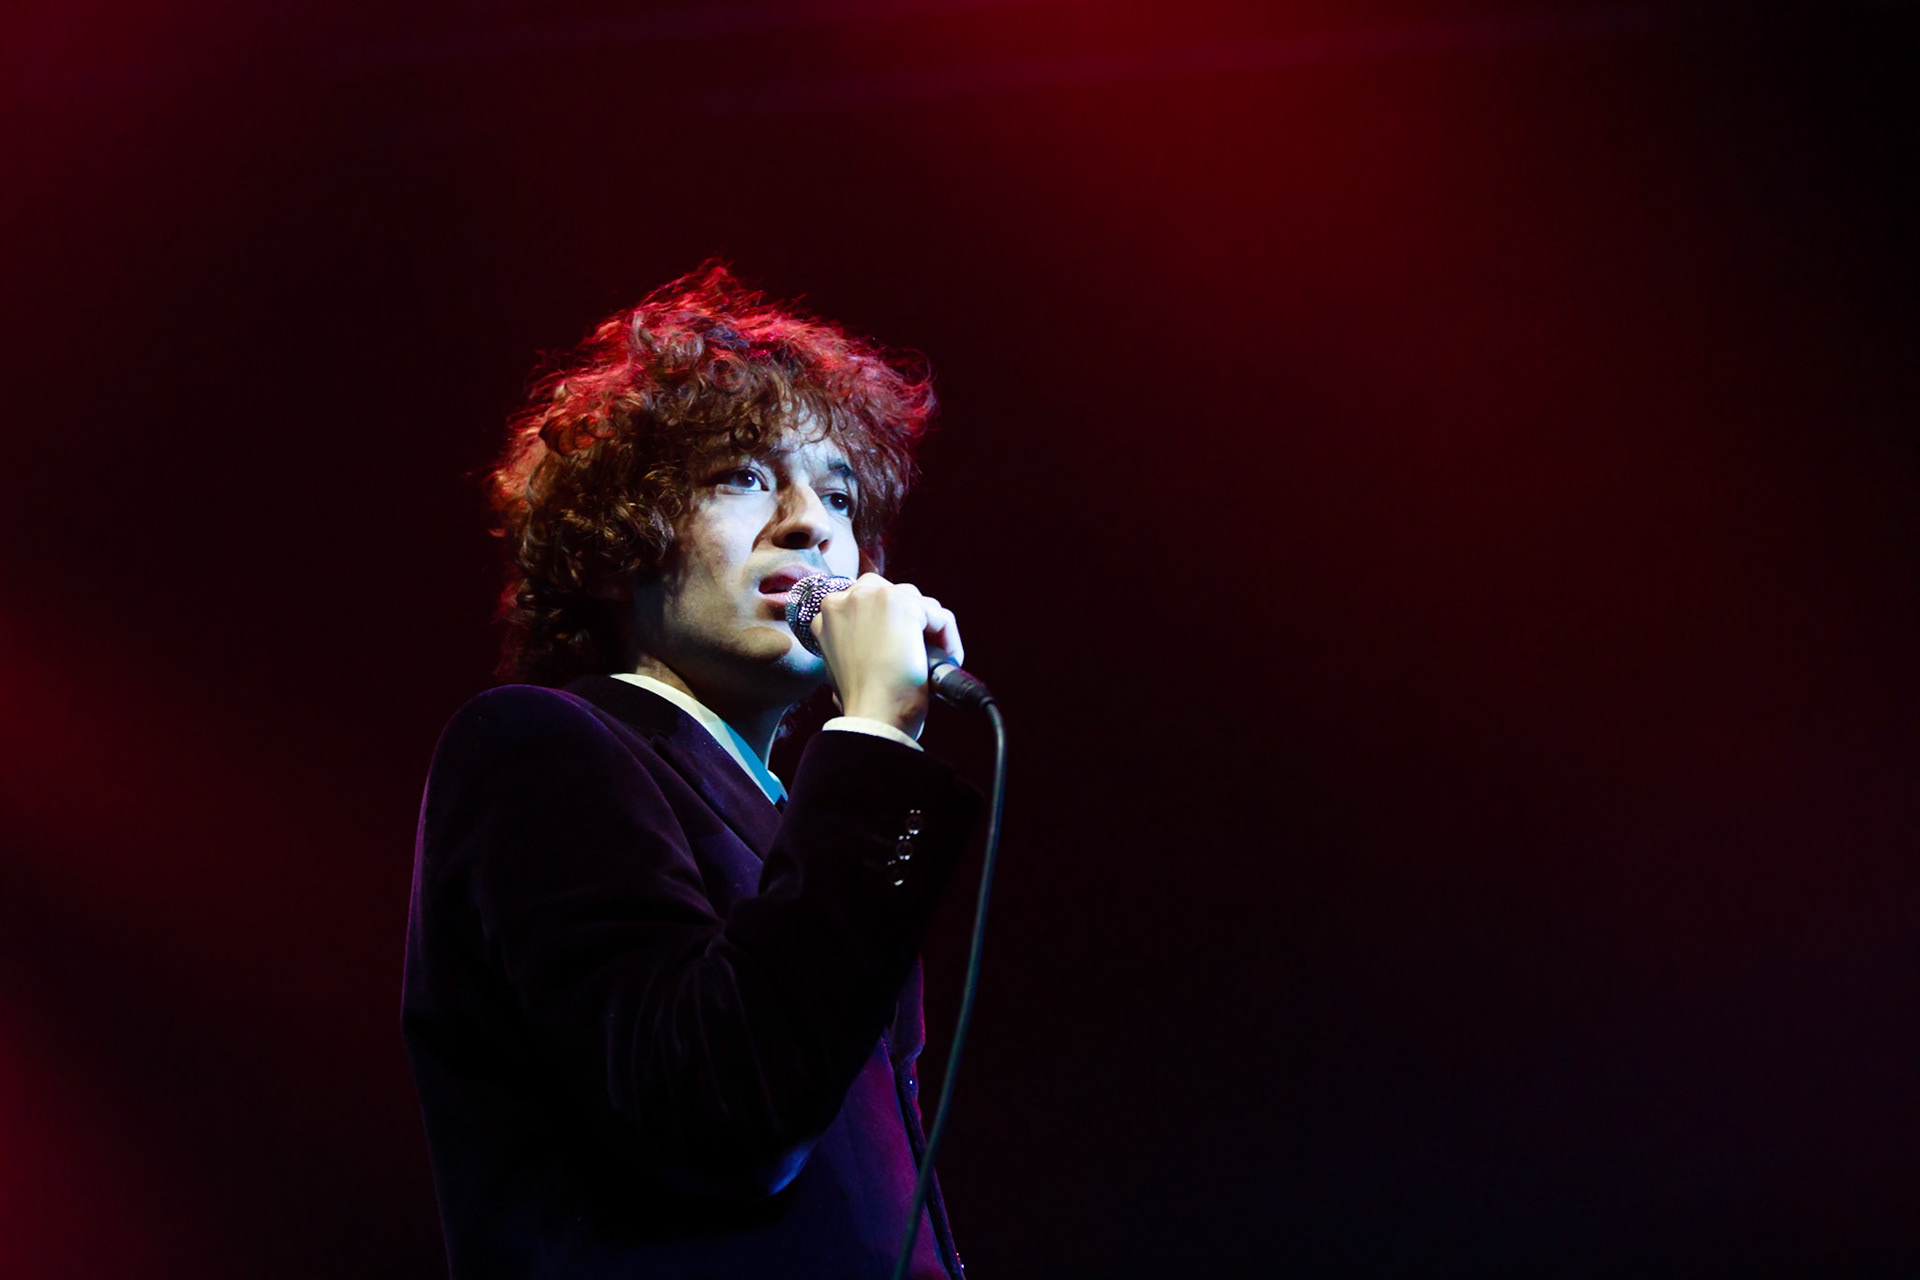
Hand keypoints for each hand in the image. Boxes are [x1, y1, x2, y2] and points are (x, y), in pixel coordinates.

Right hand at [809, 573, 962, 738]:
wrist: (873, 716)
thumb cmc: (860, 701)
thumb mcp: (842, 664)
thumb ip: (853, 641)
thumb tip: (879, 641)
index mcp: (827, 614)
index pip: (868, 602)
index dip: (888, 625)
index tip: (900, 646)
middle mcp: (846, 598)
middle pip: (894, 594)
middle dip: (910, 619)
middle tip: (919, 651)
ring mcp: (875, 597)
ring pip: (920, 603)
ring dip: (929, 630)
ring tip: (931, 659)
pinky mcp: (905, 605)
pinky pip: (941, 617)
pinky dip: (949, 640)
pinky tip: (945, 661)